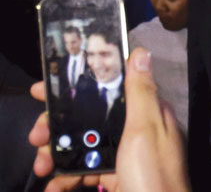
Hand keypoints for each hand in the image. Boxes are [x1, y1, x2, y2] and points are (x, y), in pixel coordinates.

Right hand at [28, 49, 189, 191]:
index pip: (111, 91)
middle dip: (59, 126)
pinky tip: (53, 186)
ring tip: (41, 165)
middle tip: (36, 136)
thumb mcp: (145, 129)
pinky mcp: (117, 180)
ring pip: (85, 147)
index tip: (45, 91)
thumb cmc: (153, 175)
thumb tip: (141, 52)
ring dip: (58, 154)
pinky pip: (87, 173)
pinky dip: (66, 179)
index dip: (78, 89)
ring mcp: (127, 158)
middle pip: (92, 120)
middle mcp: (138, 133)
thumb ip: (140, 93)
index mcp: (149, 116)